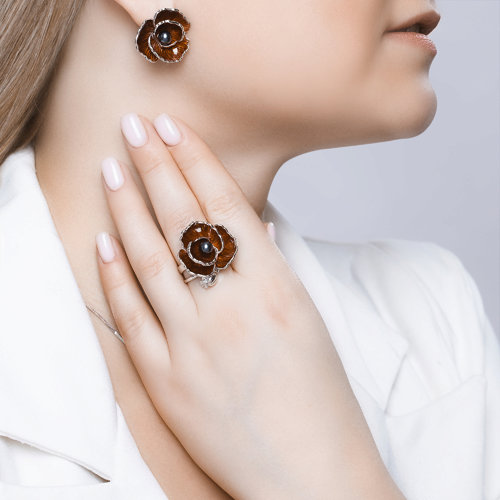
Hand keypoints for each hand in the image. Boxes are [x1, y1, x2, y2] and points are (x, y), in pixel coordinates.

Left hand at [96, 113, 402, 499]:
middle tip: (134, 125)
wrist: (311, 471)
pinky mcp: (166, 381)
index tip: (174, 126)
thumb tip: (245, 225)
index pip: (225, 205)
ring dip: (127, 206)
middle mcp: (232, 308)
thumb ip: (271, 269)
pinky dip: (114, 274)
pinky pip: (132, 316)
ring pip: (149, 258)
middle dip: (155, 164)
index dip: (196, 159)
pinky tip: (103, 240)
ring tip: (112, 167)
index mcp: (276, 289)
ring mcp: (193, 345)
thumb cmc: (320, 397)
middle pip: (182, 219)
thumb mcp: (306, 318)